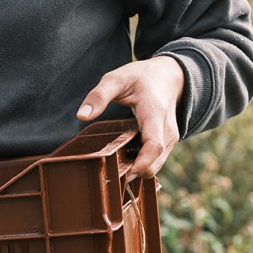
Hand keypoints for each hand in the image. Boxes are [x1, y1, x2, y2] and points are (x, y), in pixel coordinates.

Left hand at [77, 55, 185, 181]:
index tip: (124, 173)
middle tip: (111, 176)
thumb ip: (99, 96)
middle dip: (136, 172)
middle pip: (155, 161)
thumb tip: (81, 116)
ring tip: (116, 168)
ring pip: (157, 165)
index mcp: (154, 113)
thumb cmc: (141, 77)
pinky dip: (143, 165)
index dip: (141, 163)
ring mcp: (171, 138)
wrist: (168, 76)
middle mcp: (167, 129)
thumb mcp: (117, 79)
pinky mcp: (168, 143)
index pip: (154, 145)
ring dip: (138, 171)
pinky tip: (126, 161)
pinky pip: (157, 161)